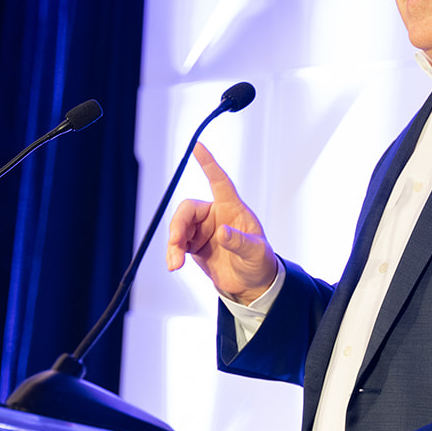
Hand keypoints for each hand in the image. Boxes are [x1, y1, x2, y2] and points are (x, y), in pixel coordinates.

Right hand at [165, 142, 277, 302]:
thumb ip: (240, 242)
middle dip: (177, 225)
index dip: (209, 163)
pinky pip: (176, 243)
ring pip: (178, 227)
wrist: (251, 285)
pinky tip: (174, 264)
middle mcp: (215, 215)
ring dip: (173, 244)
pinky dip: (172, 253)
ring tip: (175, 264)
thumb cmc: (259, 263)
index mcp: (233, 209)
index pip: (219, 181)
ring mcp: (203, 230)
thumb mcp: (256, 252)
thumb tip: (222, 232)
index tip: (198, 146)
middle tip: (175, 244)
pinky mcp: (194, 244)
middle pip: (188, 209)